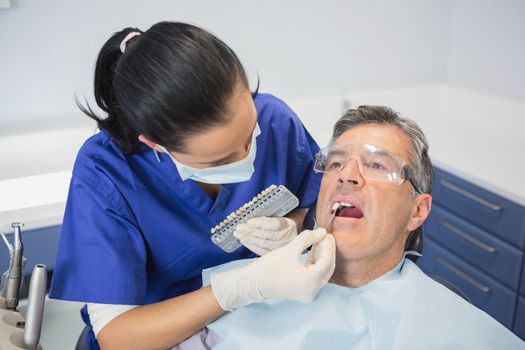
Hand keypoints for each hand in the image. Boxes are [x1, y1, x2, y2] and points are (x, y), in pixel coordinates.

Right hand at [211, 228, 335, 310]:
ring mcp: (308, 293)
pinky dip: (315, 264)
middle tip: (325, 236)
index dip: (328, 246)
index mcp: (310, 282)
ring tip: (319, 241)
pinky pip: (315, 276)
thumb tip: (322, 232)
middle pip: (327, 268)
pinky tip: (313, 251)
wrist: (253, 283)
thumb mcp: (289, 249)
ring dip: (321, 257)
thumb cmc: (269, 267)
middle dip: (327, 251)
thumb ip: (308, 239)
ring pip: (322, 272)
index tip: (326, 233)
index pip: (327, 261)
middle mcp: (312, 291)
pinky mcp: (303, 292)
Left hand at [234, 216, 296, 254]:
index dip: (261, 223)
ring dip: (248, 239)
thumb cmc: (287, 220)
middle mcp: (286, 237)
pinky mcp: (276, 254)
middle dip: (250, 231)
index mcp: (288, 224)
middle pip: (267, 235)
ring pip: (263, 244)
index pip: (274, 224)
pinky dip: (251, 246)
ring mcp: (282, 247)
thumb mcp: (284, 212)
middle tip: (239, 227)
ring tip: (238, 234)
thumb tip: (254, 209)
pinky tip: (244, 241)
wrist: (298, 233)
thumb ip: (273, 212)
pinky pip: (262, 252)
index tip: (249, 221)